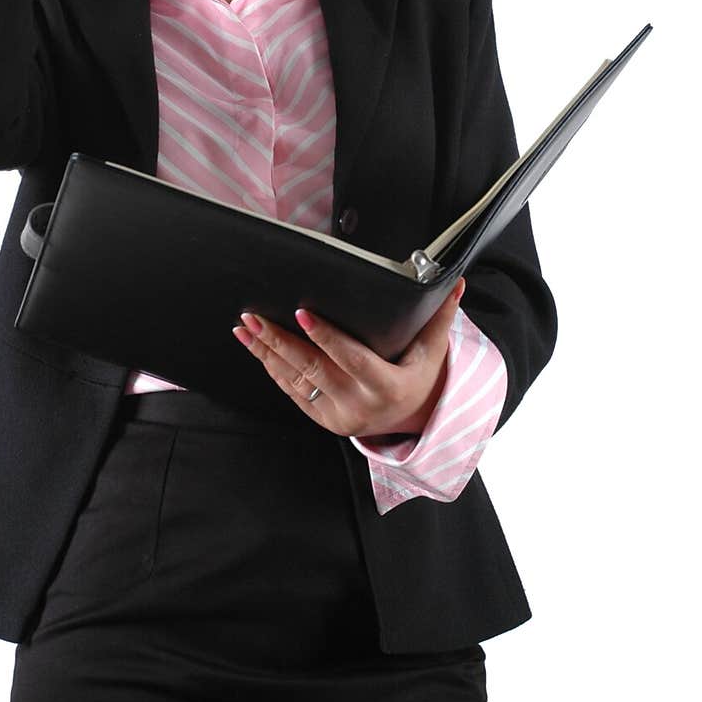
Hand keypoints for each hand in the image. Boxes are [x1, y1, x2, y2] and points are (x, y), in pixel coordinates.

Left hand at [231, 277, 466, 436]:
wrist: (412, 420)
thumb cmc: (420, 375)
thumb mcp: (433, 351)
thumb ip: (441, 317)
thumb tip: (456, 280)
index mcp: (387, 386)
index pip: (352, 359)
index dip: (326, 337)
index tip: (302, 313)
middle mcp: (360, 405)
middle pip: (314, 369)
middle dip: (280, 342)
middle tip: (254, 317)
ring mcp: (338, 416)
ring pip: (296, 381)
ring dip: (267, 353)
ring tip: (245, 327)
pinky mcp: (322, 419)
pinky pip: (292, 392)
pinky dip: (272, 368)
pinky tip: (256, 348)